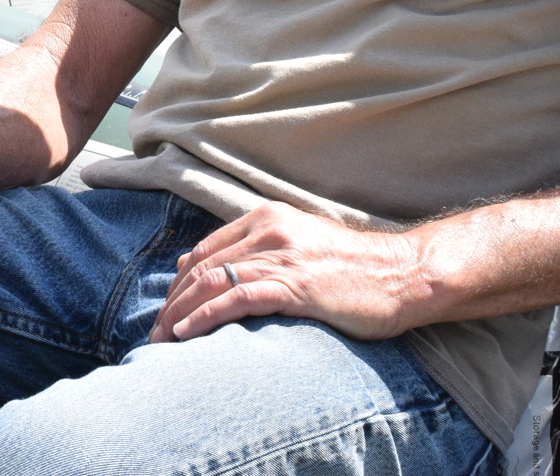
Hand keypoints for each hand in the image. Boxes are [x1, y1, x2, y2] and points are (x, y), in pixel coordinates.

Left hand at [150, 202, 422, 344]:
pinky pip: (237, 298)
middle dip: (172, 301)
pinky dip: (206, 316)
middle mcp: (268, 232)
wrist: (404, 273)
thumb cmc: (356, 267)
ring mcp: (282, 257)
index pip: (205, 250)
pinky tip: (187, 333)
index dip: (178, 283)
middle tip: (154, 332)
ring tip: (161, 340)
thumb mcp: (301, 245)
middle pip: (201, 266)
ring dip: (180, 313)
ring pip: (211, 281)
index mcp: (267, 219)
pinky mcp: (295, 285)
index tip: (166, 309)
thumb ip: (259, 251)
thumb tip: (207, 267)